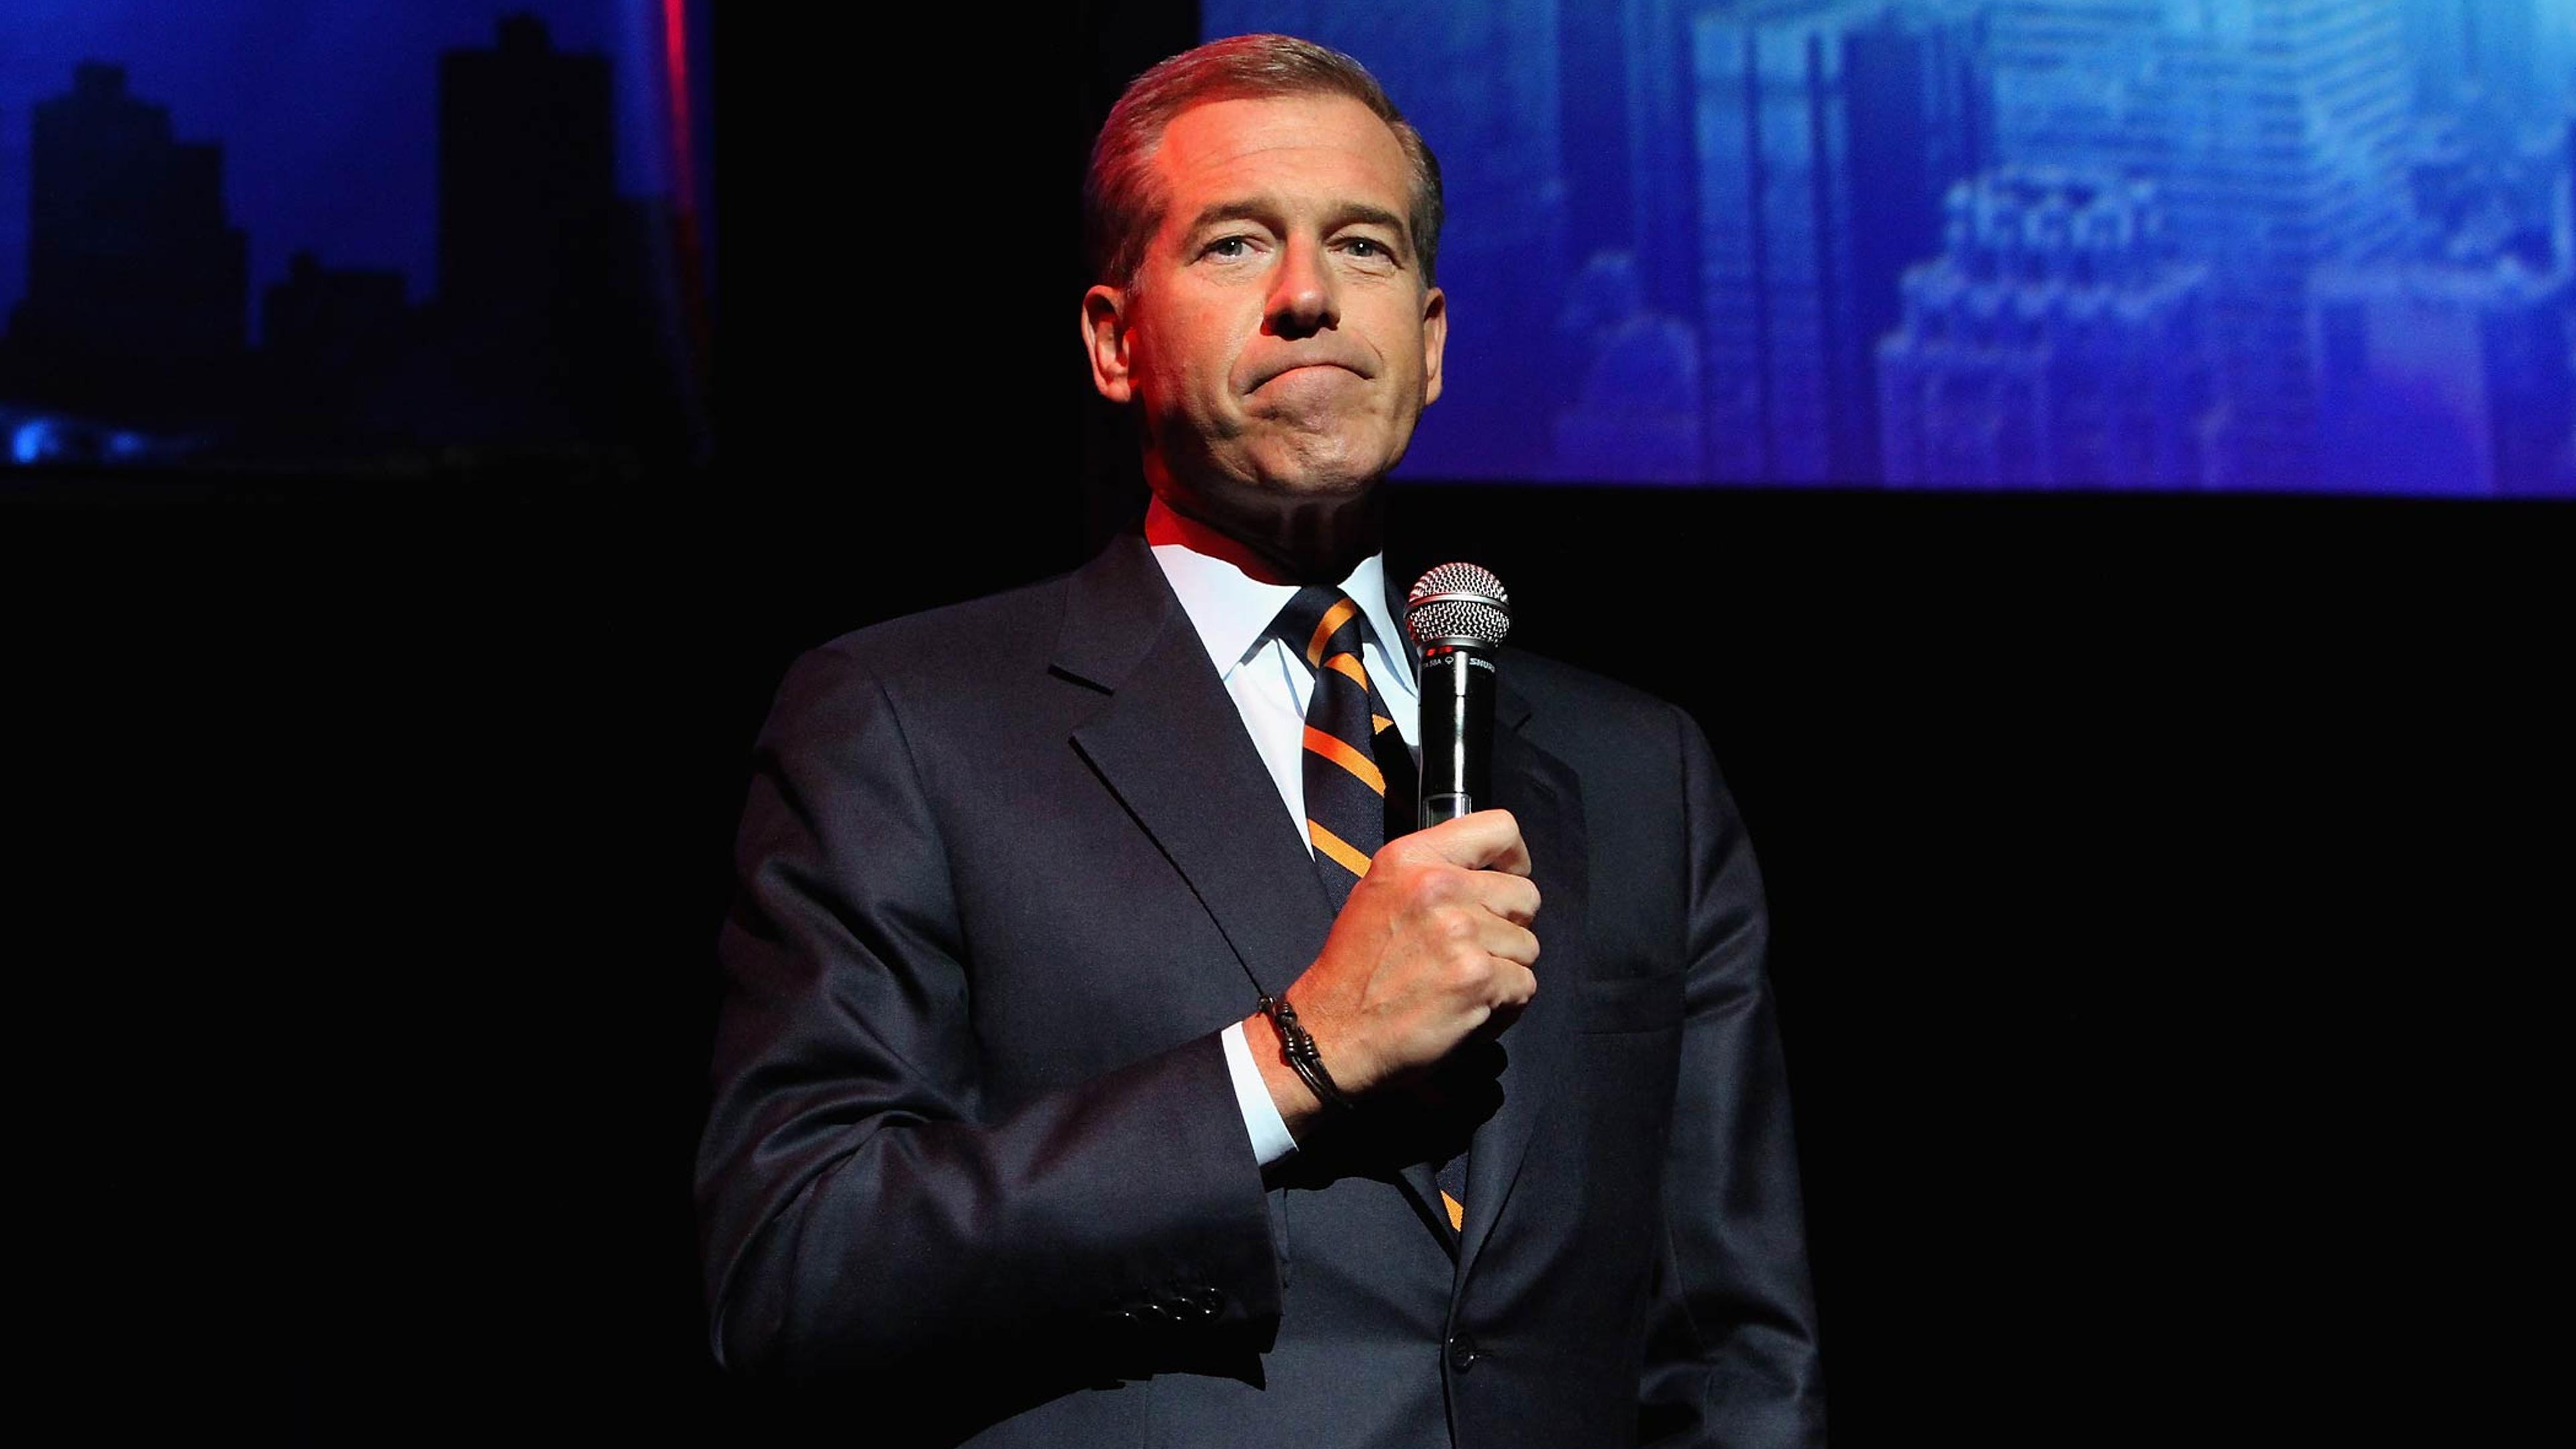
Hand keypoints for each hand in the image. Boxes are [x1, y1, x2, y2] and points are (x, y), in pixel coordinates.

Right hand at [1246, 810, 1538, 1133]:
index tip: (1509, 878)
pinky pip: (1524, 986)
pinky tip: (1467, 1006)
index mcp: (1412, 859)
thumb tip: (1489, 871)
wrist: (1333, 1032)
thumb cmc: (1355, 971)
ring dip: (1504, 969)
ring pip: (1527, 945)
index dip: (1515, 858)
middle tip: (1470, 950)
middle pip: (1524, 895)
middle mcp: (1438, 887)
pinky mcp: (1478, 978)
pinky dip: (1503, 1004)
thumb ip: (1431, 871)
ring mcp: (1461, 932)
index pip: (1499, 828)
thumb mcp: (1379, 893)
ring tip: (1459, 982)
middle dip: (1508, 926)